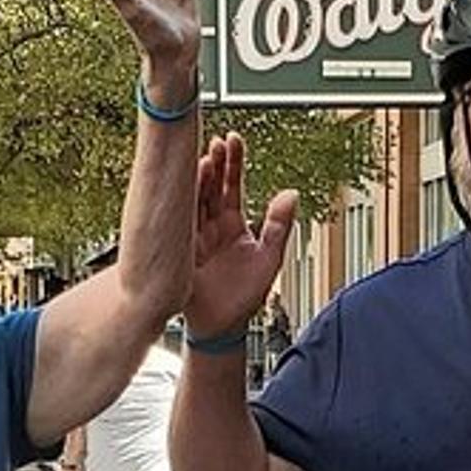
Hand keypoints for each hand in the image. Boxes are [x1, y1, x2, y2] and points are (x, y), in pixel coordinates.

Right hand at [187, 133, 297, 336]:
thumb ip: (279, 226)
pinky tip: (183, 187)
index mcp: (234, 225)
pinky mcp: (180, 250)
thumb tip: (290, 194)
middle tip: (216, 142)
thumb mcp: (270, 259)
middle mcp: (212, 227)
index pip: (232, 186)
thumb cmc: (244, 299)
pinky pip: (179, 223)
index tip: (233, 140)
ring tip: (203, 159)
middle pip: (211, 187)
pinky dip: (181, 205)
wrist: (222, 329)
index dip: (233, 163)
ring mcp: (194, 236)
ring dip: (198, 179)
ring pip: (194, 200)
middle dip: (214, 163)